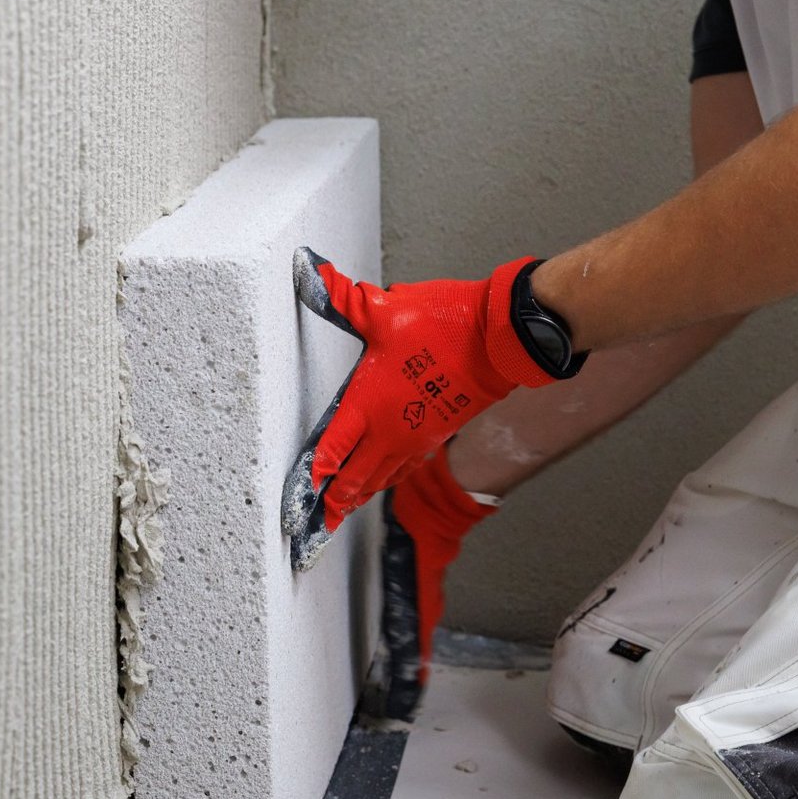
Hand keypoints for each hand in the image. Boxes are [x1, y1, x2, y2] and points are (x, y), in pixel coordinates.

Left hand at [282, 248, 555, 569]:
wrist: (498, 339)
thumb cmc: (443, 324)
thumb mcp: (383, 309)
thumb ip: (342, 299)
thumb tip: (308, 273)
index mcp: (367, 404)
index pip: (331, 450)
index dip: (313, 477)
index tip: (298, 499)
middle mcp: (388, 430)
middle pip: (353, 478)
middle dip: (332, 502)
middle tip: (314, 525)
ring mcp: (413, 438)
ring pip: (379, 478)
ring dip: (357, 496)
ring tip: (341, 512)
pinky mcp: (434, 435)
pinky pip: (402, 469)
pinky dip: (385, 481)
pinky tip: (380, 483)